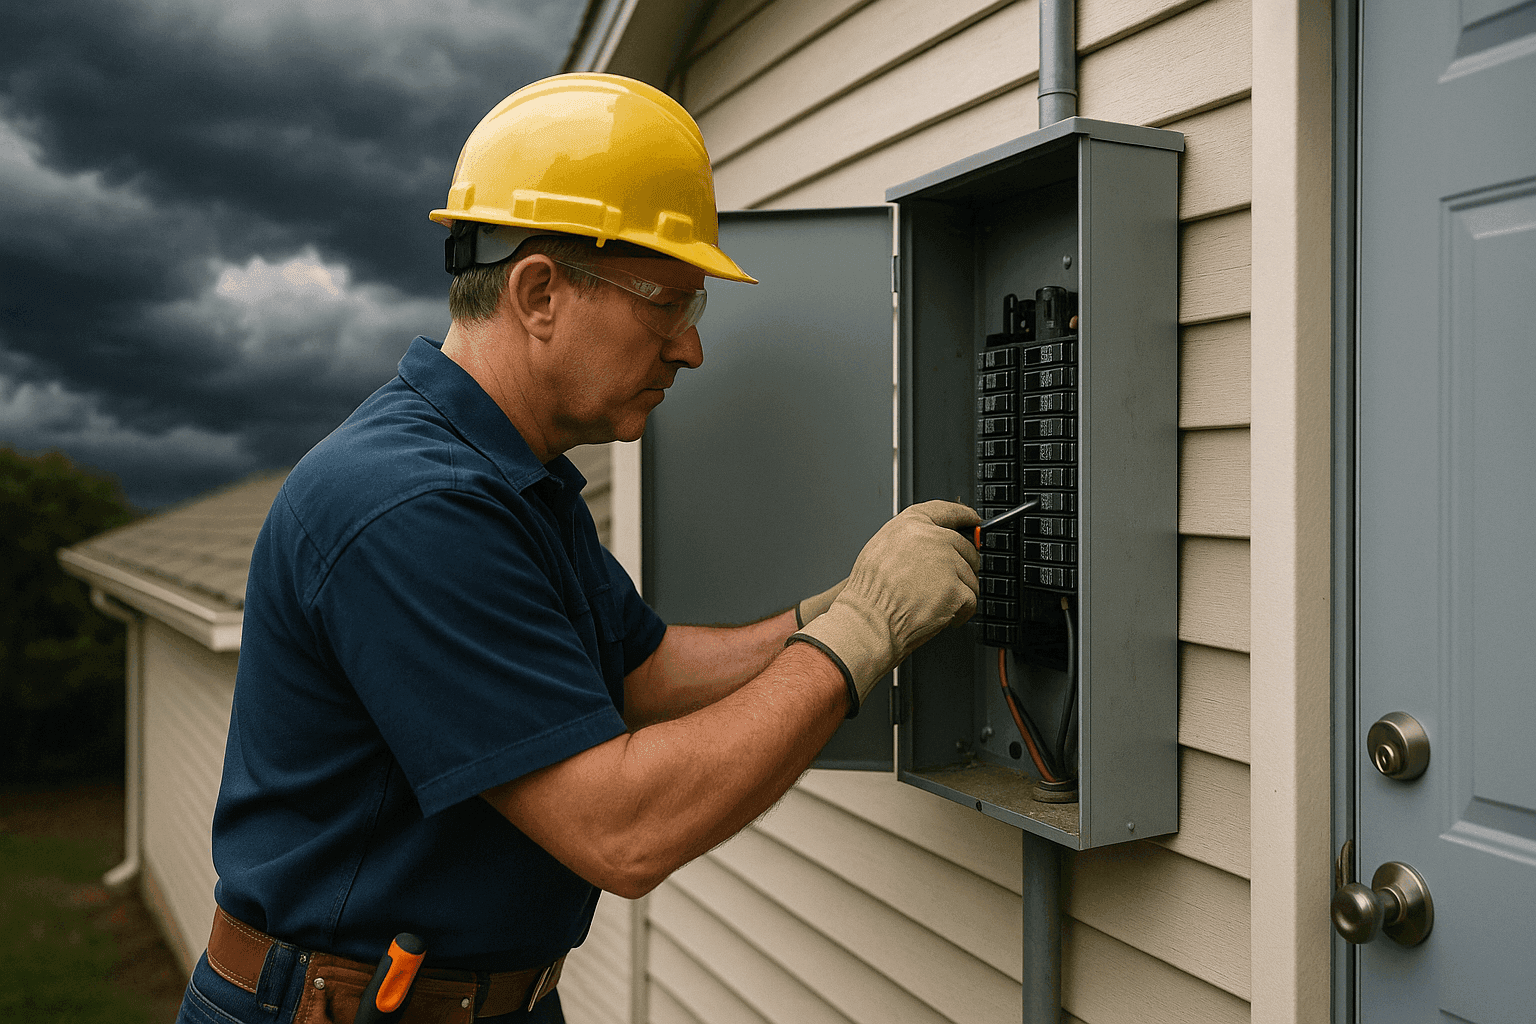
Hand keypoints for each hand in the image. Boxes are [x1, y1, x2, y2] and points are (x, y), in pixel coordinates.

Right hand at [789, 501, 980, 712]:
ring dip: (958, 592)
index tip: (973, 519)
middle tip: (944, 585)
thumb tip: (931, 542)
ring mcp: (947, 563)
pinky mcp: (956, 589)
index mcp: (912, 524)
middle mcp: (933, 538)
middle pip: (965, 548)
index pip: (947, 511)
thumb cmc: (869, 593)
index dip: (963, 515)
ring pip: (970, 576)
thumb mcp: (881, 548)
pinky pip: (970, 600)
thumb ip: (910, 539)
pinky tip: (941, 614)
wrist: (869, 621)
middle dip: (961, 567)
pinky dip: (960, 612)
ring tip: (933, 603)